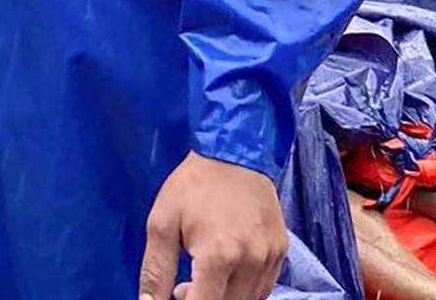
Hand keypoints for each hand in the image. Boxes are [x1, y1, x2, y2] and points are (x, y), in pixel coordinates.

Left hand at [138, 153, 288, 299]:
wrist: (236, 150)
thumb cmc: (195, 185)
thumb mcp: (161, 223)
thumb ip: (155, 271)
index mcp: (219, 255)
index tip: (178, 293)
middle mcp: (251, 260)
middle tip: (185, 285)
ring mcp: (270, 255)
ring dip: (225, 298)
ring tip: (206, 277)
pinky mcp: (281, 249)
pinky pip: (264, 288)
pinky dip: (244, 291)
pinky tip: (228, 271)